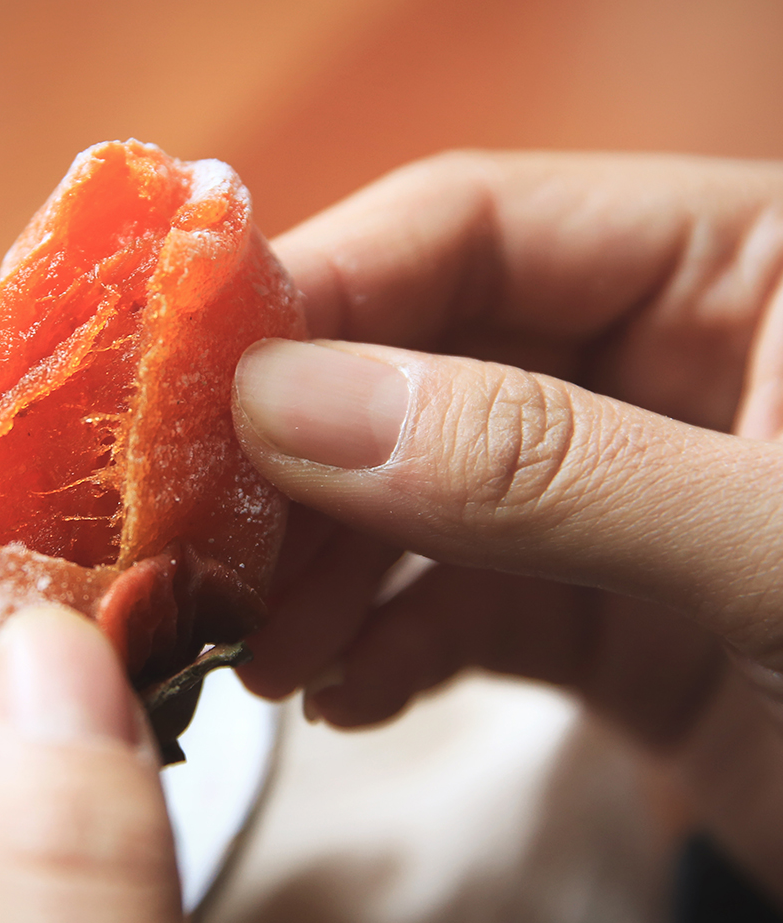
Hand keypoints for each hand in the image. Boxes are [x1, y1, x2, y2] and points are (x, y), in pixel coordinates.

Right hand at [233, 152, 782, 897]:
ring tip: (264, 650)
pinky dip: (385, 648)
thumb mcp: (782, 551)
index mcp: (734, 263)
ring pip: (413, 493)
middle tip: (206, 543)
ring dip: (325, 569)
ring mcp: (612, 490)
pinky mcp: (592, 610)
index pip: (473, 225)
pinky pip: (452, 604)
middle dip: (302, 458)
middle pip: (415, 359)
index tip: (198, 379)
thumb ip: (545, 468)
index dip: (324, 286)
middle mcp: (657, 358)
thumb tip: (291, 406)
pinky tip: (343, 696)